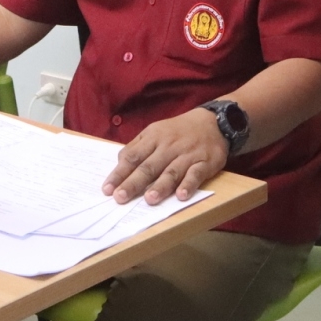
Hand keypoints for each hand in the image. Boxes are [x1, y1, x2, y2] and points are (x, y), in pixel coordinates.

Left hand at [103, 109, 227, 204]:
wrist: (213, 121)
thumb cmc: (178, 131)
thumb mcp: (155, 131)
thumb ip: (137, 147)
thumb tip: (119, 163)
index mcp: (153, 138)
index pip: (133, 156)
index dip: (119, 173)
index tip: (107, 189)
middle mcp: (169, 146)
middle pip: (149, 166)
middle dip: (133, 183)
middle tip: (120, 198)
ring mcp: (187, 155)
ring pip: (171, 171)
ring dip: (160, 186)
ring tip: (149, 199)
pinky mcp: (205, 162)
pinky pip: (196, 174)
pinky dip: (189, 184)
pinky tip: (181, 196)